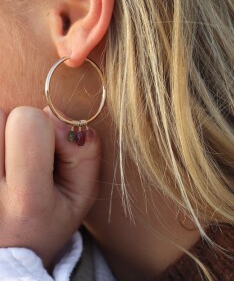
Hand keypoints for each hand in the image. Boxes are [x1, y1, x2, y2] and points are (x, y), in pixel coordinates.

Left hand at [0, 106, 100, 267]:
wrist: (7, 255)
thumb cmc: (48, 221)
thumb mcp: (82, 197)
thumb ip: (86, 154)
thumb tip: (59, 115)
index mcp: (26, 199)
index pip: (30, 123)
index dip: (46, 126)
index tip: (49, 149)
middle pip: (0, 115)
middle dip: (18, 126)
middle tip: (25, 154)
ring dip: (1, 133)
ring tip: (10, 159)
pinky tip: (1, 165)